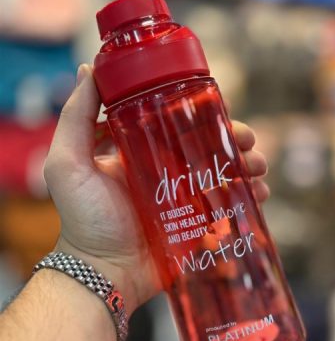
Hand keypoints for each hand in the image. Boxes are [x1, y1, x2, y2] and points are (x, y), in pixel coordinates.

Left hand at [44, 64, 268, 314]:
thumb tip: (89, 70)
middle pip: (207, 145)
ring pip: (222, 172)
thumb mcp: (69, 164)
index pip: (177, 121)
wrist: (104, 271)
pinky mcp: (196, 220)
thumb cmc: (85, 219)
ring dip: (246, 165)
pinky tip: (259, 195)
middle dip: (233, 139)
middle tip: (248, 142)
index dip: (201, 113)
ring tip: (259, 168)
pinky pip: (226, 203)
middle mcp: (165, 169)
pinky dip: (246, 197)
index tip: (220, 109)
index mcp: (142, 150)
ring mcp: (184, 196)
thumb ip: (75, 118)